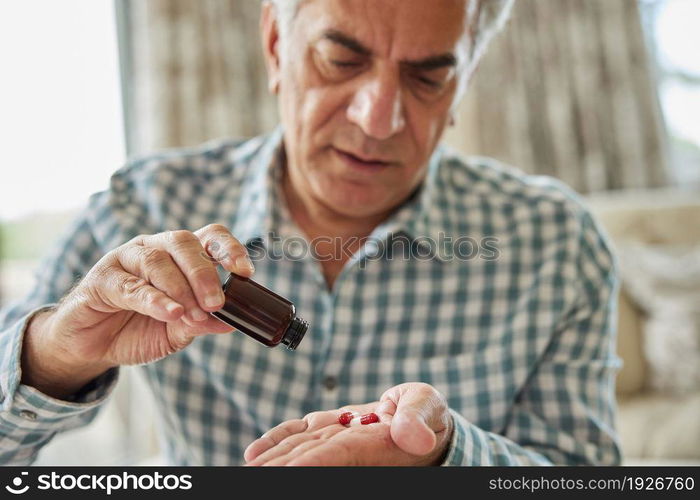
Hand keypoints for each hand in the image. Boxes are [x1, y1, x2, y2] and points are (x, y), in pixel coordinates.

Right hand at [21, 223, 253, 397]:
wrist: (95, 347)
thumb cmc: (140, 329)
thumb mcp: (179, 331)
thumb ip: (203, 323)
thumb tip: (234, 322)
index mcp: (181, 256)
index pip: (210, 237)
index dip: (229, 249)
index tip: (245, 272)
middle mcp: (156, 248)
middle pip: (184, 244)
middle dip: (205, 274)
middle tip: (216, 303)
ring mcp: (127, 258)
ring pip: (158, 261)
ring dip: (180, 289)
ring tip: (192, 315)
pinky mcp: (103, 277)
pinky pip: (131, 284)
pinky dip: (154, 300)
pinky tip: (170, 312)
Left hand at [244, 382, 453, 465]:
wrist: (422, 420)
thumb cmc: (428, 415)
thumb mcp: (428, 409)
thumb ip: (417, 419)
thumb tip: (415, 438)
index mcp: (374, 445)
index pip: (335, 454)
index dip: (310, 463)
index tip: (284, 471)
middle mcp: (350, 448)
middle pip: (309, 458)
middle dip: (281, 467)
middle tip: (252, 473)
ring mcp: (336, 440)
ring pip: (299, 449)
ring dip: (273, 459)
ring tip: (248, 468)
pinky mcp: (329, 430)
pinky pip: (299, 436)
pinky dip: (278, 441)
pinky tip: (255, 452)